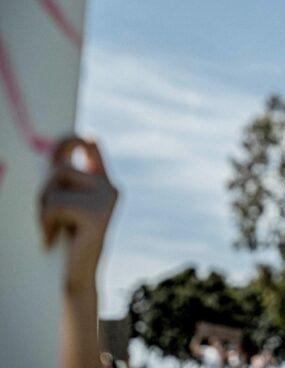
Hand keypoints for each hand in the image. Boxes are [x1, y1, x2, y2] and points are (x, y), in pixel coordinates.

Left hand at [39, 136, 117, 293]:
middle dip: (43, 192)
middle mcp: (109, 187)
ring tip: (51, 229)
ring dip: (42, 210)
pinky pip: (54, 205)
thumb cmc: (65, 242)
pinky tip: (53, 239)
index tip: (67, 140)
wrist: (76, 278)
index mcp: (102, 183)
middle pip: (61, 168)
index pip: (91, 148)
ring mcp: (106, 199)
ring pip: (55, 186)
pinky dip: (45, 223)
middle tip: (45, 217)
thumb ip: (63, 182)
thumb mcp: (64, 206)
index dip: (74, 140)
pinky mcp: (97, 214)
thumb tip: (51, 157)